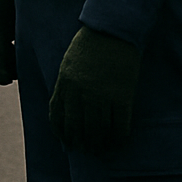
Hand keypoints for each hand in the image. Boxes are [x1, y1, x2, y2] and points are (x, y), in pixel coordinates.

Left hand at [48, 26, 140, 154]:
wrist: (113, 30)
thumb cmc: (89, 45)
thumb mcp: (68, 64)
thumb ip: (65, 86)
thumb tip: (64, 110)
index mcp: (65, 84)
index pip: (59, 118)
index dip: (63, 134)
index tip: (68, 142)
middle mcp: (81, 93)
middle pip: (79, 128)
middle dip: (81, 143)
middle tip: (86, 150)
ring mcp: (102, 95)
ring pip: (99, 130)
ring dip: (99, 144)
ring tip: (100, 150)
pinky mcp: (122, 96)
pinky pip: (120, 125)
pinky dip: (119, 137)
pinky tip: (119, 142)